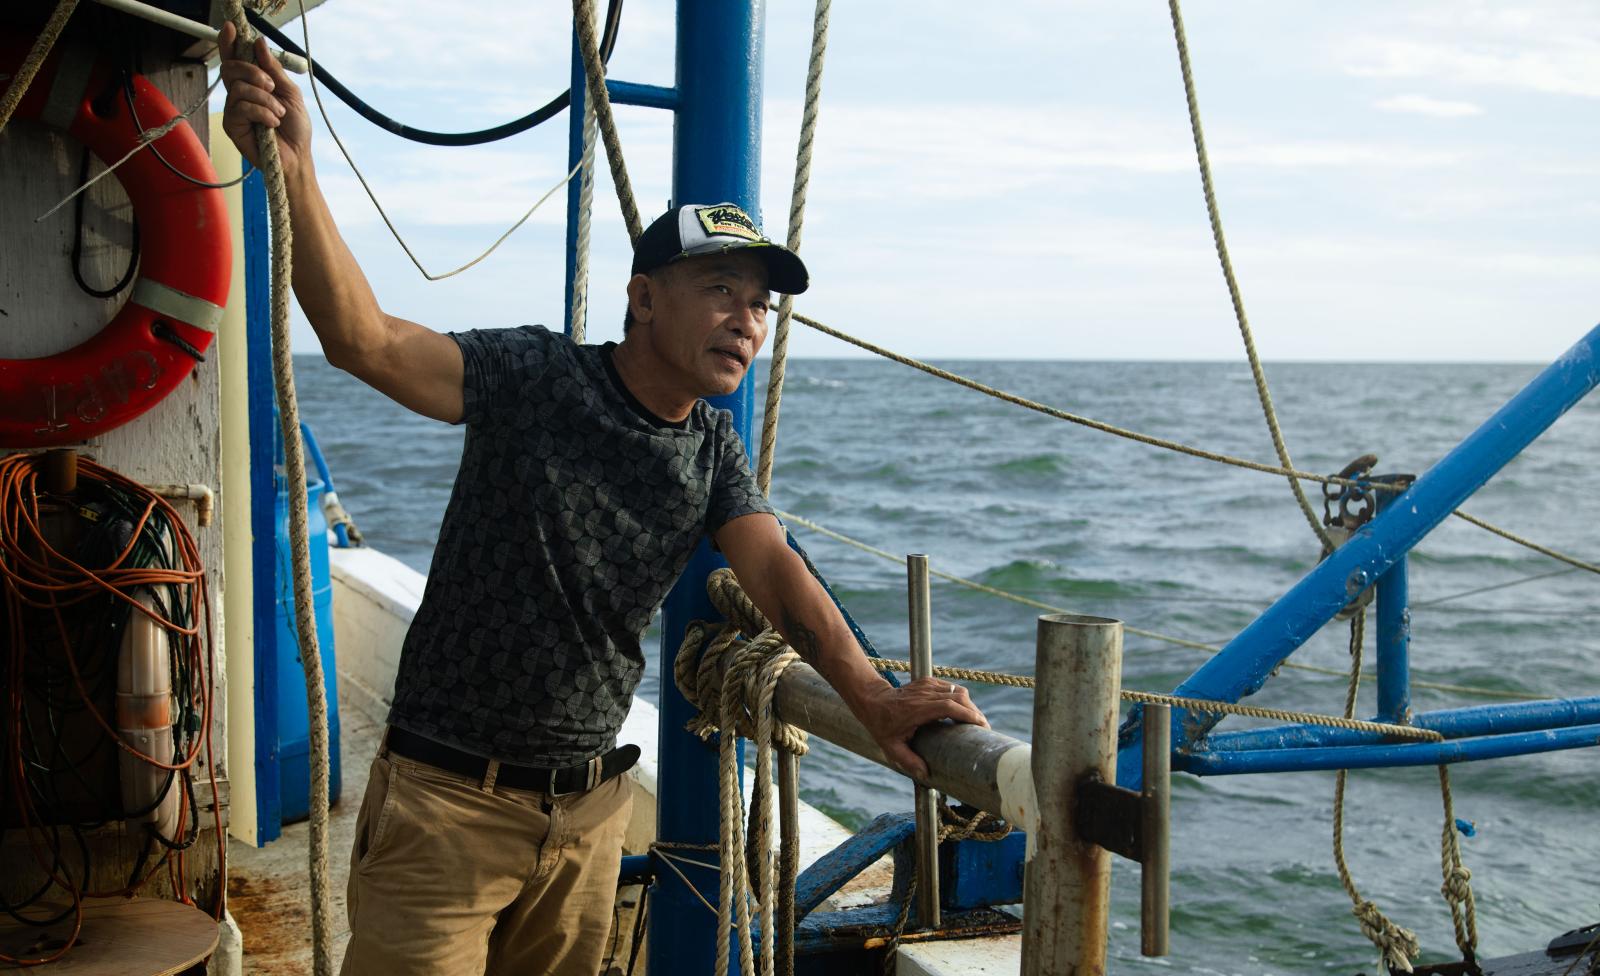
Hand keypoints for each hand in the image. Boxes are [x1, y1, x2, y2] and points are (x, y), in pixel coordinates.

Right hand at [217, 23, 310, 177]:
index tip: (232, 28)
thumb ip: (273, 69)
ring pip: (239, 88)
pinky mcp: (231, 125)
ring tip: (278, 114)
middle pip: (230, 68)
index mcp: (253, 84)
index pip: (235, 59)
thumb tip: (259, 42)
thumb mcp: (289, 93)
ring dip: (265, 99)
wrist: (297, 157)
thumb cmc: (295, 128)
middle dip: (253, 73)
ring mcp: (233, 109)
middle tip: (272, 86)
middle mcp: (239, 95)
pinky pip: (241, 106)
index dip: (230, 43)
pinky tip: (272, 123)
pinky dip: (262, 112)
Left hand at [851, 676, 987, 781]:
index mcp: (917, 709)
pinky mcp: (928, 681)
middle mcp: (924, 694)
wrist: (872, 700)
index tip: (982, 725)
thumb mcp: (891, 747)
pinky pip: (951, 687)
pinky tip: (963, 712)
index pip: (949, 706)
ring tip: (975, 722)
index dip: (968, 714)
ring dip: (969, 705)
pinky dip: (961, 698)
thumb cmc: (881, 725)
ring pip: (958, 690)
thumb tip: (926, 775)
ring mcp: (927, 685)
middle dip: (974, 712)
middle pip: (959, 697)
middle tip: (984, 728)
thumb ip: (908, 761)